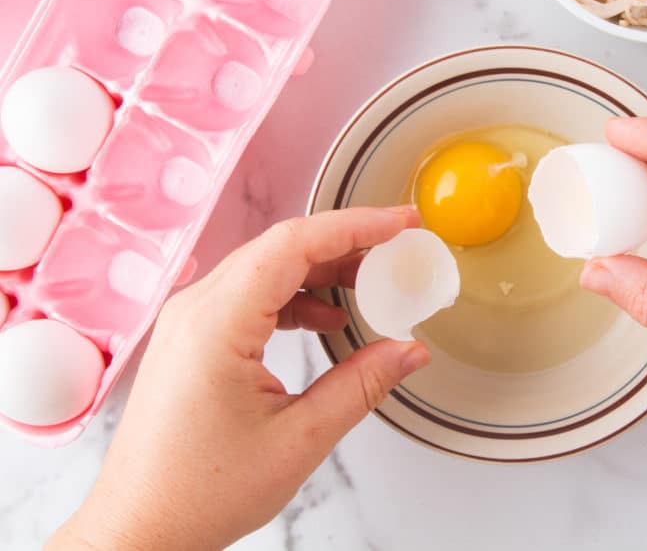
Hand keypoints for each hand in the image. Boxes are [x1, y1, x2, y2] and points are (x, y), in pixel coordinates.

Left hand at [50, 207, 429, 550]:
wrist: (140, 527)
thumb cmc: (200, 492)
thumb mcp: (299, 440)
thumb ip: (361, 385)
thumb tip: (410, 350)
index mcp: (217, 324)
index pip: (294, 244)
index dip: (354, 225)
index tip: (400, 222)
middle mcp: (196, 309)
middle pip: (281, 248)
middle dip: (345, 242)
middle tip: (397, 247)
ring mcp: (189, 322)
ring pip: (266, 268)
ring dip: (321, 269)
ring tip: (372, 282)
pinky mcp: (192, 339)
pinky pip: (250, 296)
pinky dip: (296, 296)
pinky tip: (327, 318)